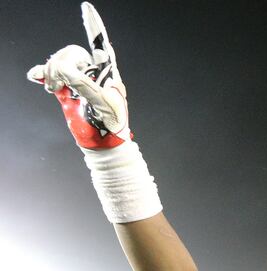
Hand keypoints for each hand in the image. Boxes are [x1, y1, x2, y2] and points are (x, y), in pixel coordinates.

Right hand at [27, 2, 129, 147]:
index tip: (87, 7)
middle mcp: (93, 72)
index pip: (100, 43)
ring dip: (53, 72)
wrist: (102, 142)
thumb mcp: (103, 103)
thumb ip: (85, 85)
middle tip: (61, 84)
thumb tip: (66, 70)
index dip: (93, 25)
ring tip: (55, 89)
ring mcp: (78, 80)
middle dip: (63, 63)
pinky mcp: (66, 90)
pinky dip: (42, 73)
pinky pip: (50, 74)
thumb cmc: (111, 124)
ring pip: (60, 62)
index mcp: (108, 72)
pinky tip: (37, 77)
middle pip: (73, 52)